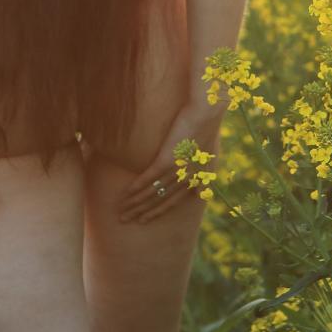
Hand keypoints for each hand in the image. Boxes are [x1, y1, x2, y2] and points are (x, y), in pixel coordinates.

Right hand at [118, 100, 223, 223]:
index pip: (173, 201)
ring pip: (153, 192)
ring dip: (135, 203)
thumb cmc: (208, 125)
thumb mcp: (211, 153)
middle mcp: (186, 178)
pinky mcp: (167, 159)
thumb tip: (199, 193)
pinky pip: (149, 178)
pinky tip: (126, 194)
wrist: (207, 111)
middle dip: (142, 212)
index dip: (158, 211)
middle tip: (125, 220)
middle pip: (161, 200)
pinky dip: (137, 187)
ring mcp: (177, 169)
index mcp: (196, 178)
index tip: (144, 218)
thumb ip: (204, 174)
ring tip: (121, 211)